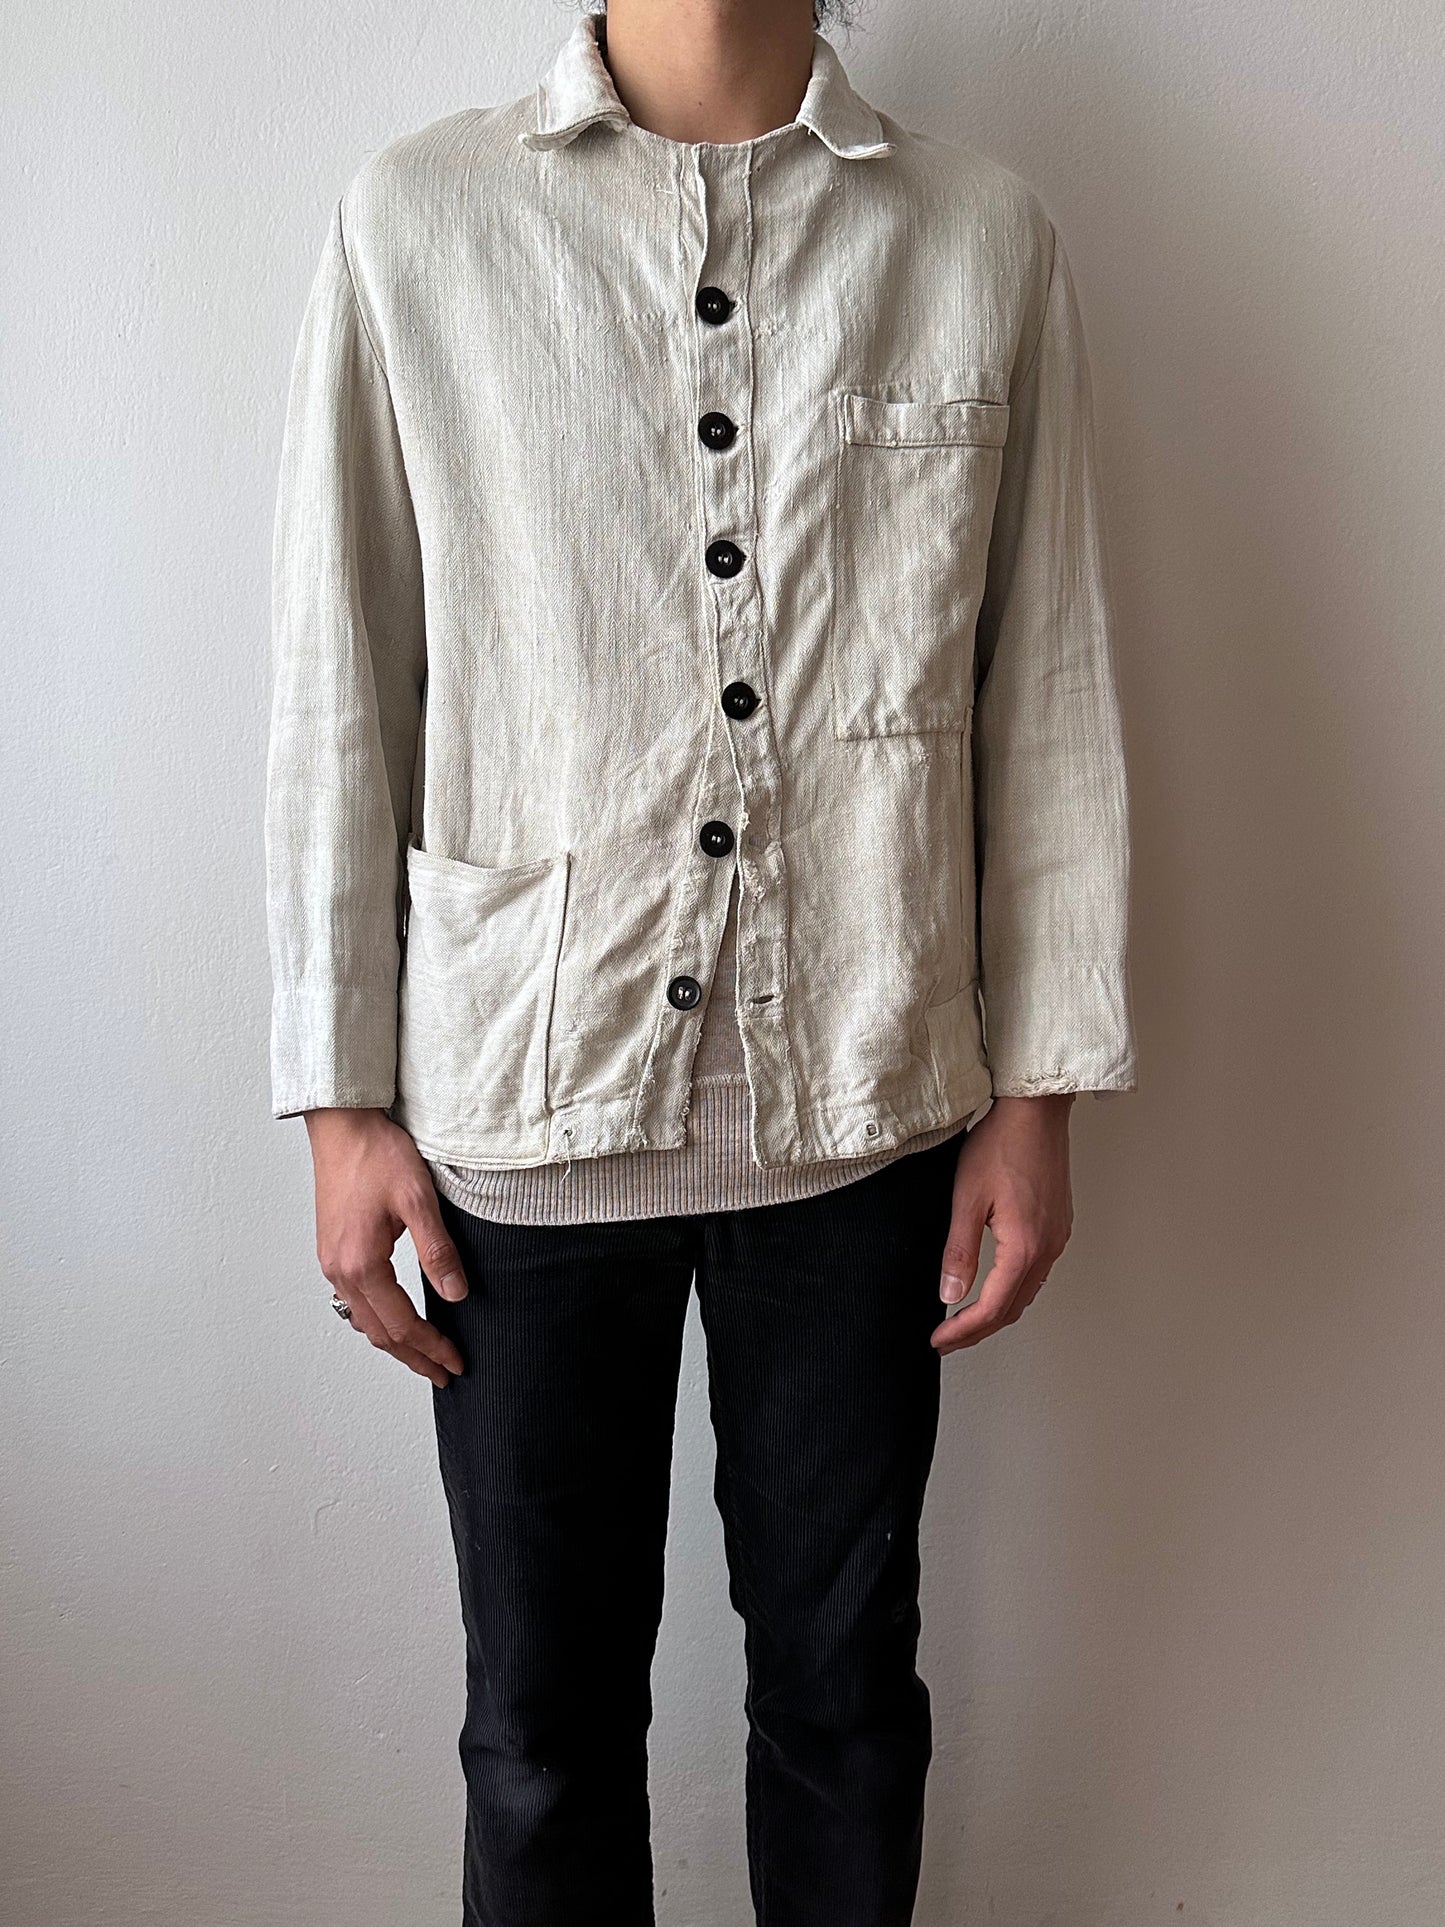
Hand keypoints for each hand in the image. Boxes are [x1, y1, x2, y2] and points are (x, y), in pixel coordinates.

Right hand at [305, 1108, 469, 1386]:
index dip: (432, 1348)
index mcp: (362, 1264)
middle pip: (380, 1333)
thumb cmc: (377, 1154)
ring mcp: (331, 1262)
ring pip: (363, 1320)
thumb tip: (457, 1294)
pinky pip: (353, 1301)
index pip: (403, 1325)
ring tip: (422, 1355)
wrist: (342, 1125)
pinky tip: (392, 1318)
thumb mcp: (418, 1200)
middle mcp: (339, 1270)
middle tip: (443, 1374)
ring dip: (394, 1342)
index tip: (457, 1363)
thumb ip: (438, 1251)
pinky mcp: (332, 1250)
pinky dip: (376, 1319)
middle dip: (414, 1357)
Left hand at [931, 1094, 1074, 1353]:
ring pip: (1027, 1292)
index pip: (992, 1308)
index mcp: (1024, 1247)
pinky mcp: (1058, 1225)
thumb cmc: (1002, 1144)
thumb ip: (959, 1252)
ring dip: (997, 1311)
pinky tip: (996, 1285)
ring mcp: (1057, 1237)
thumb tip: (950, 1295)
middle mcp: (1047, 1247)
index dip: (963, 1331)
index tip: (939, 1341)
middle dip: (978, 1330)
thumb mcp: (967, 1199)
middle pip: (1013, 1309)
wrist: (1035, 1111)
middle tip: (948, 1340)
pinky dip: (1013, 1289)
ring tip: (966, 1319)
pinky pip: (1037, 1271)